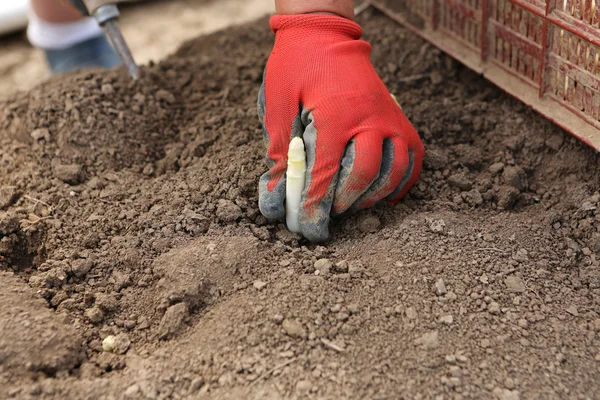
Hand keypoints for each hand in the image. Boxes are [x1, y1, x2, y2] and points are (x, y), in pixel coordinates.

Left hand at [258, 15, 423, 241]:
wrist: (324, 32)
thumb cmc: (296, 66)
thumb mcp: (278, 104)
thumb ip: (280, 150)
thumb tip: (276, 195)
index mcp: (334, 115)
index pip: (326, 173)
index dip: (316, 205)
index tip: (308, 225)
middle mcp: (368, 117)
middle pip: (365, 175)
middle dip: (345, 203)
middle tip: (328, 215)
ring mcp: (389, 116)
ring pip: (395, 169)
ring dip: (374, 195)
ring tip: (354, 205)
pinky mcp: (398, 116)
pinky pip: (413, 156)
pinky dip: (403, 180)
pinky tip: (386, 194)